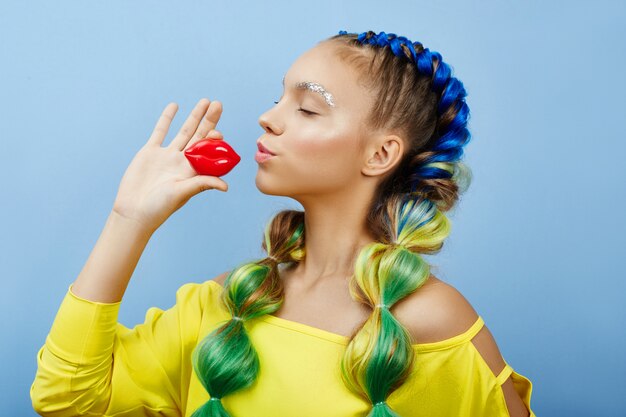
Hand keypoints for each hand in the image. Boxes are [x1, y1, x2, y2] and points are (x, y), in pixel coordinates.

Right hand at [112, 98, 227, 233]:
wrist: (134, 210)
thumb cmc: (160, 206)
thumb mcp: (183, 193)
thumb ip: (202, 183)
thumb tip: (226, 187)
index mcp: (193, 171)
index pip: (209, 151)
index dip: (215, 140)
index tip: (220, 131)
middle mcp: (183, 161)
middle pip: (199, 136)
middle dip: (208, 120)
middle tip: (218, 104)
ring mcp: (167, 155)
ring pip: (184, 131)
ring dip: (194, 116)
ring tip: (205, 101)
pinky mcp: (150, 152)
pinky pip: (160, 132)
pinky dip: (166, 119)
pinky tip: (174, 106)